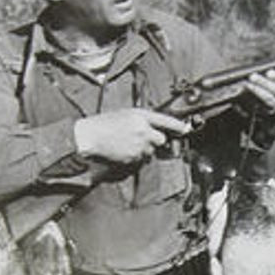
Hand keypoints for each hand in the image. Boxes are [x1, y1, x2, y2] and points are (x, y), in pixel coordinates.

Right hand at [74, 108, 190, 163]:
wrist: (89, 136)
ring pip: (150, 151)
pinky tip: (123, 150)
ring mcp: (139, 146)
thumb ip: (142, 120)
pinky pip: (141, 159)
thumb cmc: (103, 123)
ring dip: (143, 149)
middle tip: (141, 138)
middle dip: (155, 140)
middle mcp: (143, 131)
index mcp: (140, 116)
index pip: (166, 120)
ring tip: (126, 144)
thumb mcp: (124, 114)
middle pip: (161, 139)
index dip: (178, 126)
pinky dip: (135, 156)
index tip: (186, 129)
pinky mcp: (134, 158)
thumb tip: (154, 128)